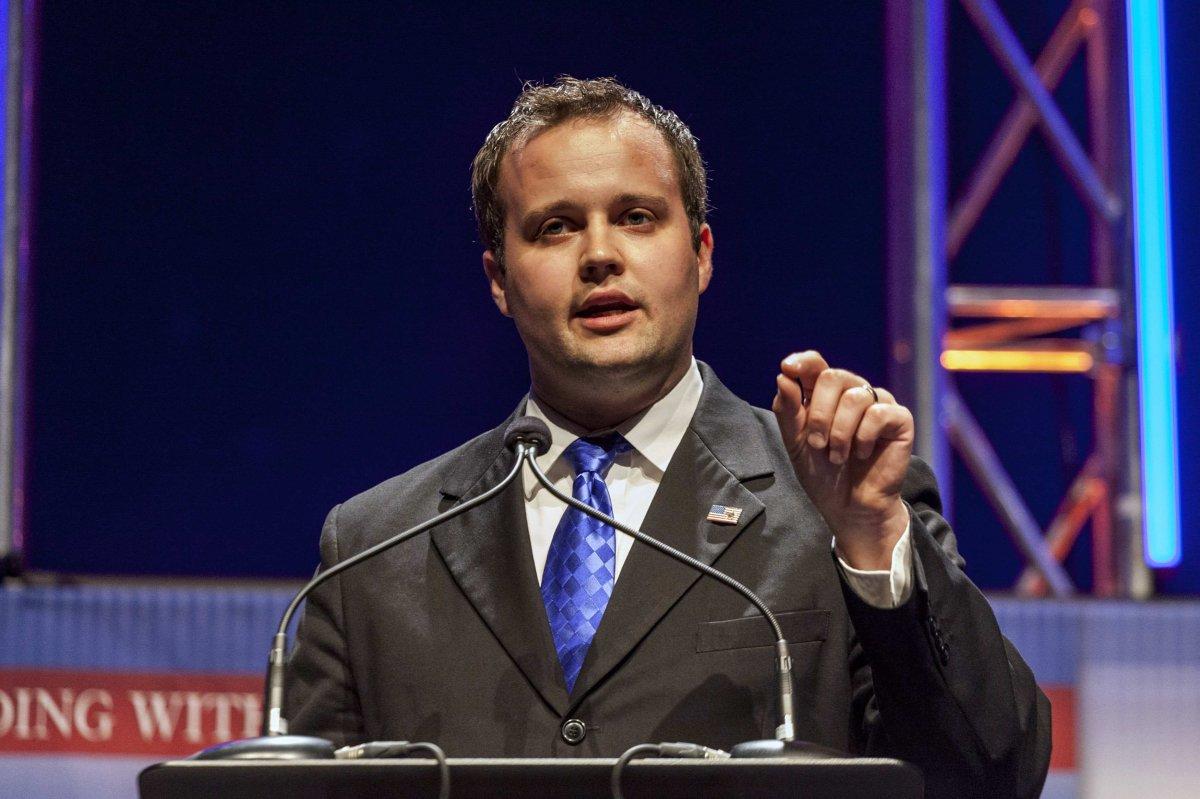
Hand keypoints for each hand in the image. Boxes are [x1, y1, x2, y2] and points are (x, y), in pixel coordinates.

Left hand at [772, 351, 912, 570]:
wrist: (850, 508)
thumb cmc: (823, 474)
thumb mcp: (796, 442)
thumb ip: (788, 410)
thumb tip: (783, 374)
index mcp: (825, 395)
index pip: (815, 364)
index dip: (803, 362)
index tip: (788, 368)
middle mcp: (853, 393)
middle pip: (832, 377)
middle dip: (818, 414)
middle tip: (816, 444)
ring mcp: (878, 404)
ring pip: (855, 396)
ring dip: (839, 432)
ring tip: (838, 456)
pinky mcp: (900, 420)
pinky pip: (878, 413)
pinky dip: (863, 437)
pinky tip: (862, 453)